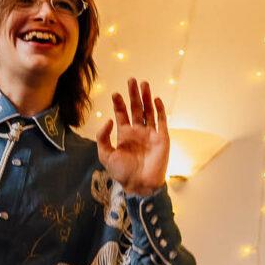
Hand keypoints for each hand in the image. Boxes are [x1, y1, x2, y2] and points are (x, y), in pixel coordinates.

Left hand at [97, 78, 169, 196]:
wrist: (139, 185)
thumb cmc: (121, 173)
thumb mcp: (105, 155)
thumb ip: (103, 137)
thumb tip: (108, 120)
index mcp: (124, 135)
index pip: (122, 114)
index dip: (119, 103)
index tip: (115, 93)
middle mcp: (138, 131)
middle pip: (136, 108)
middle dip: (133, 94)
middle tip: (132, 80)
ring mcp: (150, 134)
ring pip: (149, 111)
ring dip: (146, 98)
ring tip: (144, 84)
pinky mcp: (162, 138)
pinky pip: (161, 121)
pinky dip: (159, 110)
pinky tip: (156, 99)